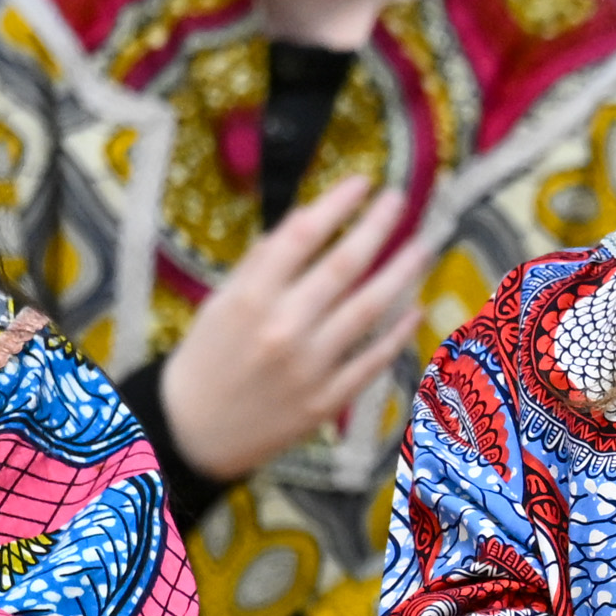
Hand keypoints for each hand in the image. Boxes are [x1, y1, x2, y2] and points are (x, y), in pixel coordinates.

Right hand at [159, 179, 423, 481]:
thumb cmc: (207, 358)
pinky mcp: (327, 400)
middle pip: (343, 266)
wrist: (192, 432)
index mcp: (250, 298)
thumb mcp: (220, 302)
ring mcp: (309, 366)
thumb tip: (308, 219)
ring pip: (369, 310)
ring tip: (423, 245)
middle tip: (400, 199)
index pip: (302, 236)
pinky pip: (372, 360)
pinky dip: (398, 332)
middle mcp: (283, 328)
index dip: (337, 204)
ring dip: (402, 273)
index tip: (362, 182)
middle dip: (377, 227)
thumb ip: (262, 263)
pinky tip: (416, 307)